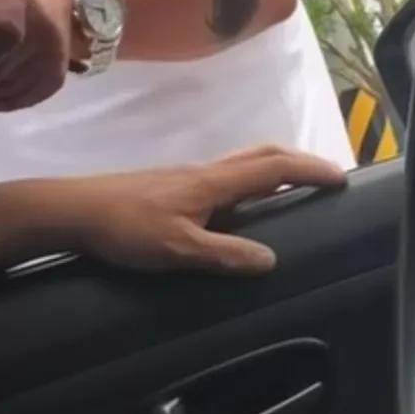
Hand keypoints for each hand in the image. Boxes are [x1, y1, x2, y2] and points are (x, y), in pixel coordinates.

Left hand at [53, 145, 345, 275]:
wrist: (72, 211)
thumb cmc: (125, 229)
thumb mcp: (179, 249)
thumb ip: (226, 254)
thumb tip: (272, 259)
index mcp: (213, 182)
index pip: (274, 169)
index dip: (311, 171)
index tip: (341, 178)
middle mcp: (205, 171)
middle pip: (263, 154)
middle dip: (300, 160)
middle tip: (325, 177)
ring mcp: (188, 175)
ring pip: (244, 161)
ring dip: (276, 167)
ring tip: (295, 187)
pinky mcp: (173, 184)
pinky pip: (227, 173)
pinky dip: (252, 179)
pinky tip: (245, 203)